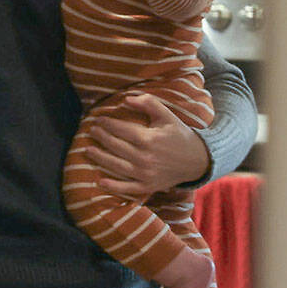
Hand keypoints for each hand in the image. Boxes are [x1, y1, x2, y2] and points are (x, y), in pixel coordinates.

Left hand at [87, 94, 210, 195]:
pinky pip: (128, 188)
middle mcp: (145, 157)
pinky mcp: (148, 186)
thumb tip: (126, 99)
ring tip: (87, 150)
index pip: (121, 130)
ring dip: (100, 158)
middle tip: (91, 131)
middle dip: (101, 137)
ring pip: (116, 165)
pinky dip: (114, 186)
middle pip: (115, 146)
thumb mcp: (167, 115)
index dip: (107, 123)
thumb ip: (148, 103)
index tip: (98, 119)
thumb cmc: (179, 135)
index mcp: (149, 139)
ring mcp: (146, 174)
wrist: (198, 161)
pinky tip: (100, 182)